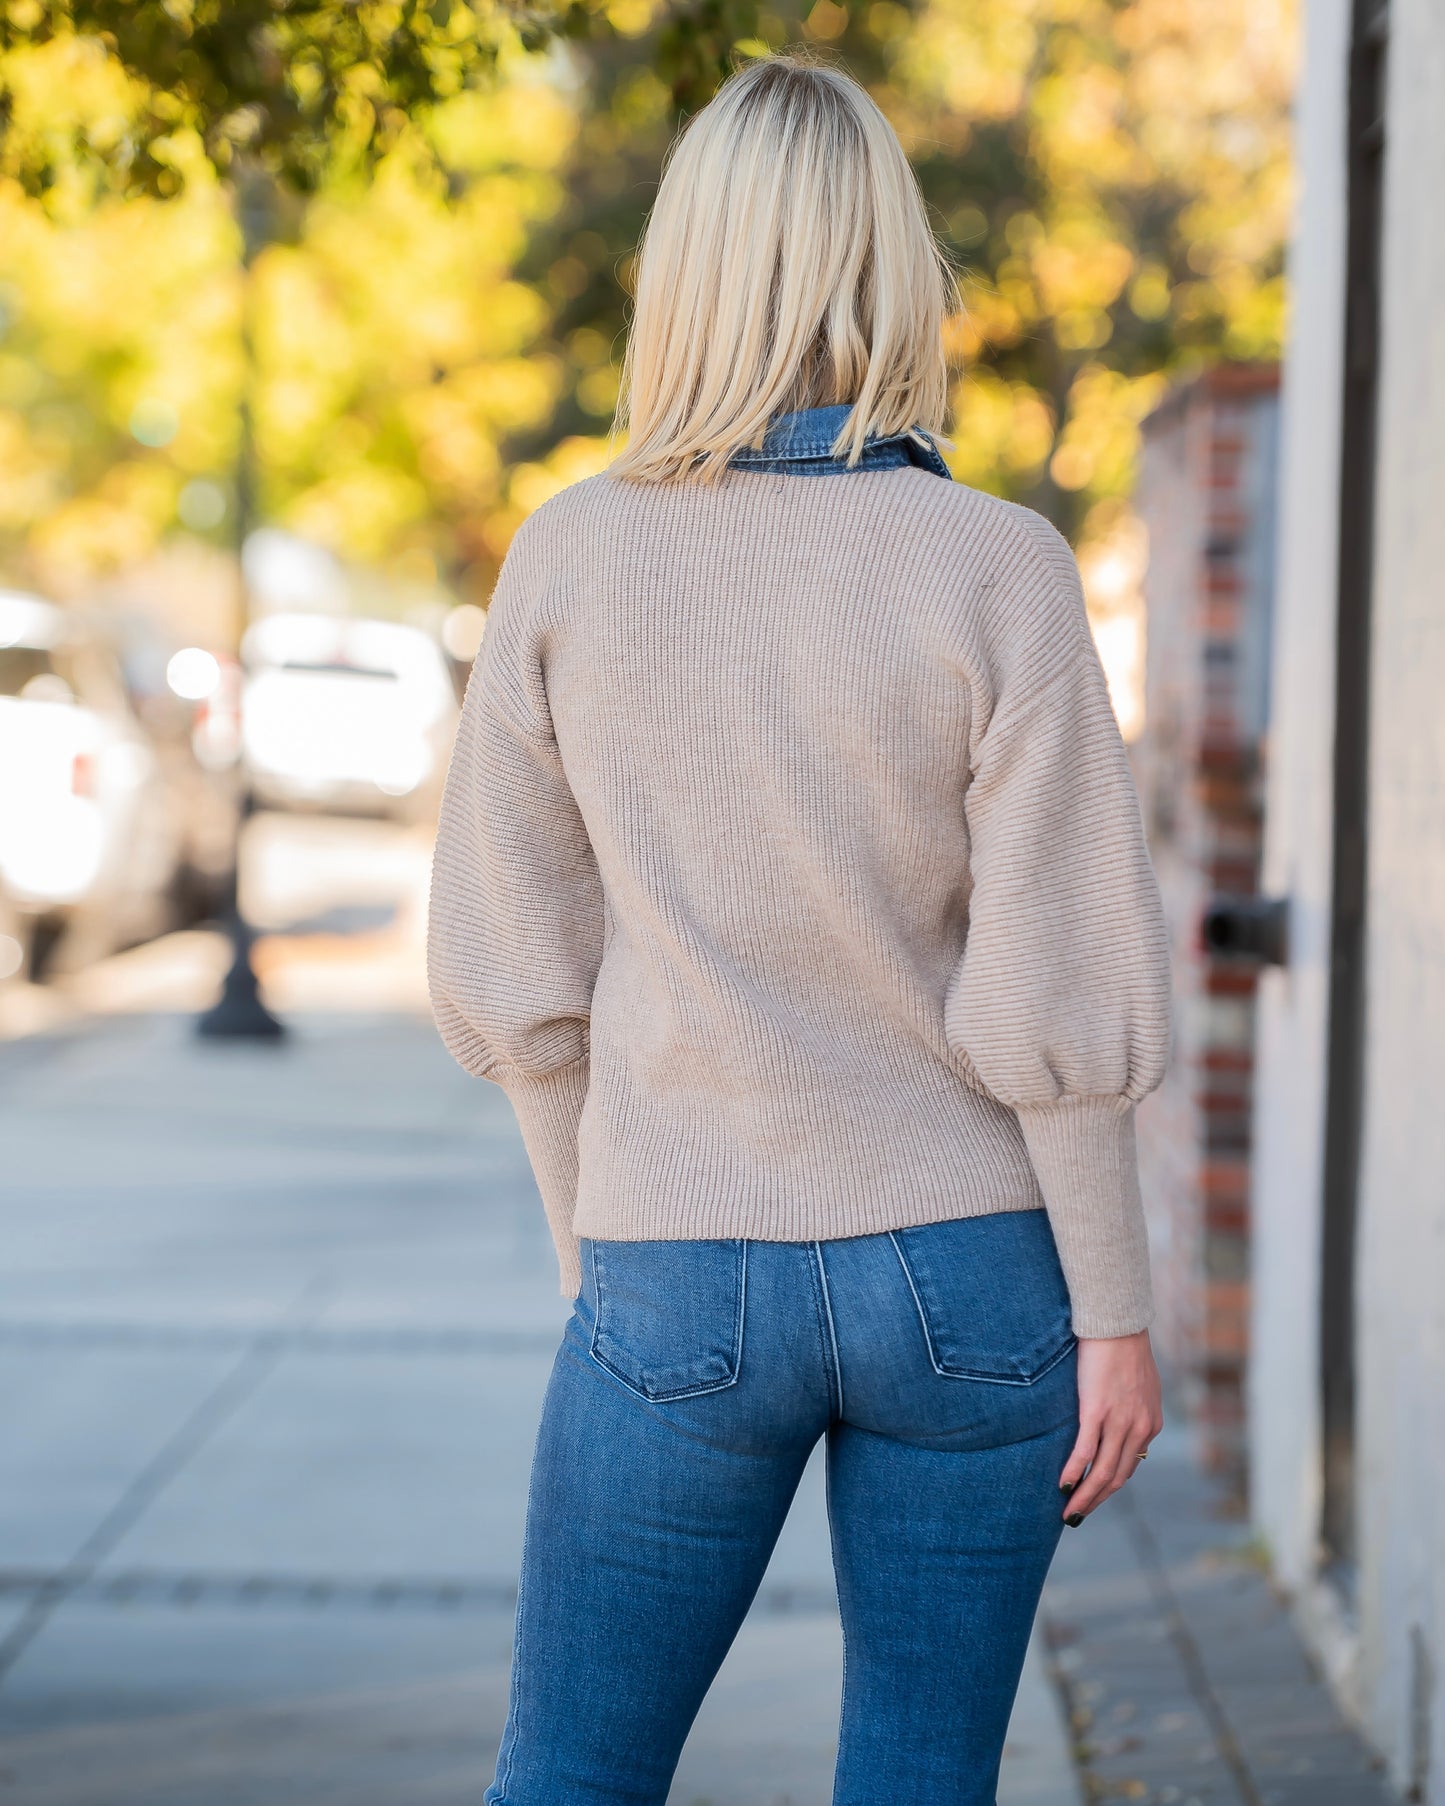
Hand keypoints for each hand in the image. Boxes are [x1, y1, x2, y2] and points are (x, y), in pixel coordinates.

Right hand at [1058, 1329, 1162, 1522]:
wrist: (1118, 1324)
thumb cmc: (1124, 1347)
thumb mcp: (1140, 1384)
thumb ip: (1134, 1407)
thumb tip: (1122, 1417)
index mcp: (1150, 1424)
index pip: (1130, 1466)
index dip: (1110, 1485)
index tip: (1093, 1495)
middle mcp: (1139, 1429)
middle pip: (1117, 1478)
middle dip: (1097, 1501)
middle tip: (1077, 1515)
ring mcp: (1119, 1422)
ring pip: (1103, 1472)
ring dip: (1085, 1497)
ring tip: (1068, 1511)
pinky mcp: (1096, 1411)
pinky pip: (1085, 1451)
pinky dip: (1075, 1472)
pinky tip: (1063, 1484)